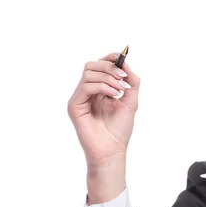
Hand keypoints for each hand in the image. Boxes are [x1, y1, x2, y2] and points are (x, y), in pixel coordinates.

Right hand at [67, 51, 139, 166]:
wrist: (112, 150)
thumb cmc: (119, 130)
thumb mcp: (131, 102)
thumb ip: (132, 82)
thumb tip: (125, 63)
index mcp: (99, 90)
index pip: (99, 66)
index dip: (109, 58)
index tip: (122, 56)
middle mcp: (87, 92)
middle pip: (91, 65)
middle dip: (109, 67)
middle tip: (123, 78)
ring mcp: (79, 99)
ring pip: (88, 73)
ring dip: (108, 77)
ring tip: (120, 90)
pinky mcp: (74, 107)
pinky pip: (85, 87)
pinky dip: (101, 86)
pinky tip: (112, 95)